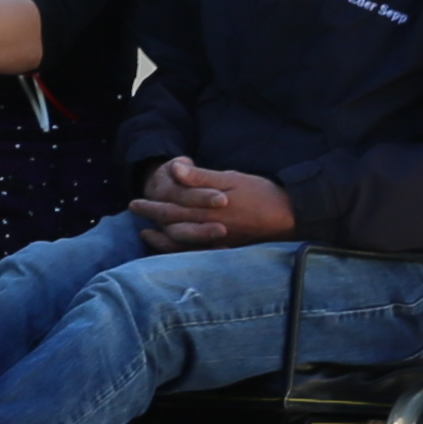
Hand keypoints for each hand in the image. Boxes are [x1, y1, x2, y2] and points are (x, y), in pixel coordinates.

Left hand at [132, 157, 291, 249]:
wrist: (289, 216)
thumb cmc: (261, 193)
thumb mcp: (231, 178)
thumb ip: (201, 177)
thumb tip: (175, 170)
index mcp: (206, 209)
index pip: (170, 208)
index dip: (151, 206)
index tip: (133, 203)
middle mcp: (208, 228)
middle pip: (171, 225)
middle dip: (151, 219)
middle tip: (135, 214)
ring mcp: (216, 242)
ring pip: (181, 244)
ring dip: (161, 239)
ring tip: (147, 234)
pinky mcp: (226, 249)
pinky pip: (197, 253)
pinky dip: (181, 251)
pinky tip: (176, 247)